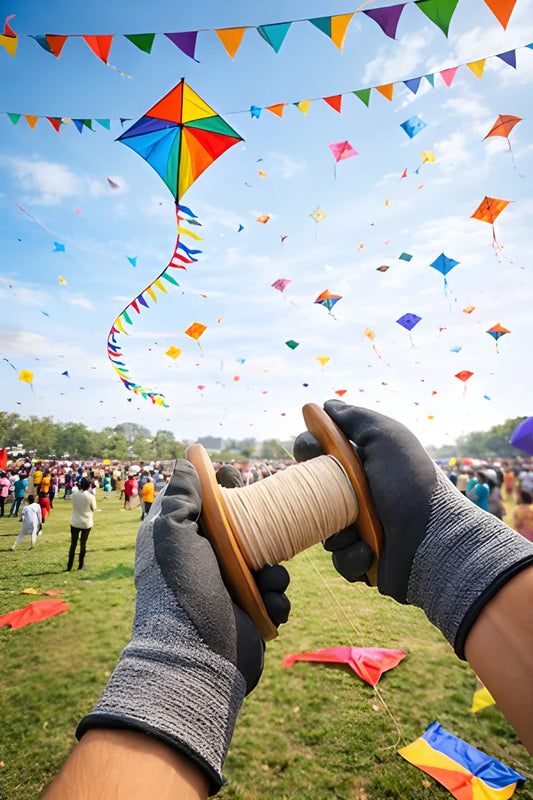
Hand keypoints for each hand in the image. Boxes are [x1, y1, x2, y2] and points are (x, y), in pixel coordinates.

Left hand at [77, 459, 288, 792]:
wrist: (196, 660)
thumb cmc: (181, 591)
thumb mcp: (173, 534)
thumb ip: (181, 496)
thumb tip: (187, 459)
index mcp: (185, 543)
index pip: (211, 508)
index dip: (228, 498)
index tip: (242, 490)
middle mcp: (208, 565)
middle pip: (249, 535)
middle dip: (264, 538)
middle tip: (265, 541)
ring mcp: (231, 592)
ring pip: (270, 565)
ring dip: (274, 573)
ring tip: (265, 584)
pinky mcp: (252, 616)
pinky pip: (277, 597)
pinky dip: (277, 601)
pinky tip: (267, 607)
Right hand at [295, 400, 532, 657]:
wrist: (435, 539)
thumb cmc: (411, 484)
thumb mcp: (387, 437)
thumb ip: (355, 418)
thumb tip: (327, 405)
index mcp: (363, 465)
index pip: (321, 452)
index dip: (310, 448)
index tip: (310, 449)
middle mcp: (360, 495)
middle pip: (313, 490)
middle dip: (315, 492)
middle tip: (332, 494)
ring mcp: (361, 528)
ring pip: (322, 527)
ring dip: (337, 529)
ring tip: (361, 529)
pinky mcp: (362, 559)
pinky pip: (339, 558)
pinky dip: (352, 555)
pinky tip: (371, 551)